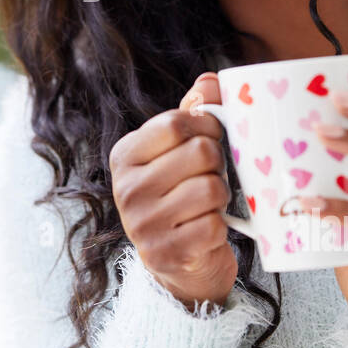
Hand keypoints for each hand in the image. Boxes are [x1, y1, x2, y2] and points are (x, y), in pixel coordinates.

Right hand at [109, 73, 238, 310]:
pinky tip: (208, 230)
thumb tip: (210, 80)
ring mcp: (144, 224)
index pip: (174, 123)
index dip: (207, 124)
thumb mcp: (177, 152)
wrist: (179, 266)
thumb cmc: (180, 196)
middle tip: (213, 174)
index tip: (213, 136)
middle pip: (200, 153)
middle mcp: (127, 189)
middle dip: (218, 162)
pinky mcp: (167, 254)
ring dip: (221, 196)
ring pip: (212, 189)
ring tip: (210, 203)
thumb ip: (191, 113)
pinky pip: (215, 225)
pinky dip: (221, 228)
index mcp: (125, 156)